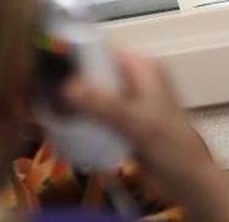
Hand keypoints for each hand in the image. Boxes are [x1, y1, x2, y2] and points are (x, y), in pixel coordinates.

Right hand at [63, 51, 228, 221]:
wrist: (186, 179)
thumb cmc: (169, 145)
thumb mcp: (136, 121)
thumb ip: (103, 104)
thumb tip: (67, 87)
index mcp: (144, 66)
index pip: (104, 49)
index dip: (77, 53)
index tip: (48, 63)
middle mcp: (135, 78)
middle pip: (96, 71)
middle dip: (72, 80)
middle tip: (42, 91)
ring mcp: (128, 101)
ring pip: (94, 93)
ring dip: (75, 101)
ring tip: (47, 108)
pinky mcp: (123, 122)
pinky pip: (97, 113)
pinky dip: (82, 118)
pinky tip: (63, 125)